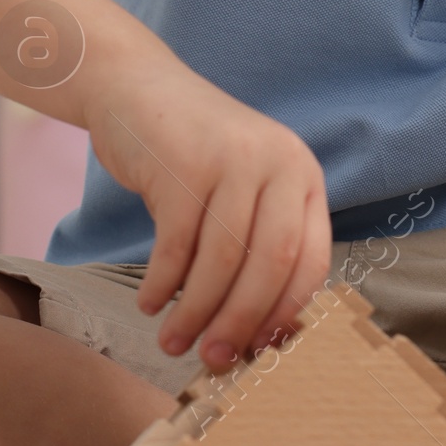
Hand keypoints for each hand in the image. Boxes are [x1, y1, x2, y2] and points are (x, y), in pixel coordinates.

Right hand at [89, 57, 330, 371]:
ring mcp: (232, 159)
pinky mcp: (184, 163)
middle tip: (214, 359)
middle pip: (270, 265)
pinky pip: (176, 244)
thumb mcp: (244, 186)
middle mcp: (278, 162)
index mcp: (303, 174)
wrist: (135, 87)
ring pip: (221, 260)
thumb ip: (259, 243)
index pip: (311, 260)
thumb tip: (261, 336)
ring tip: (173, 341)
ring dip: (195, 312)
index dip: (286, 313)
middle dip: (241, 322)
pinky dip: (162, 284)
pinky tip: (150, 303)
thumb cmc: (193, 154)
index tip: (260, 351)